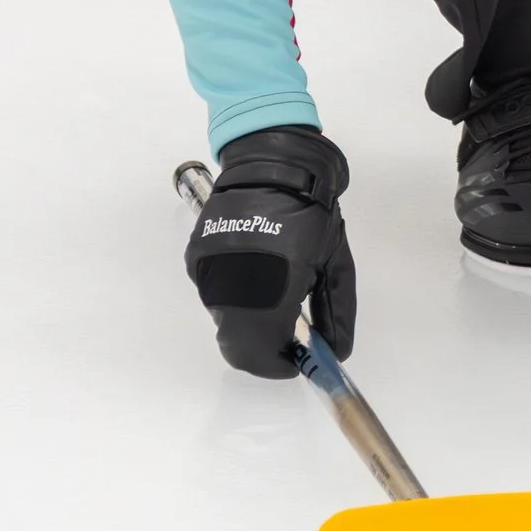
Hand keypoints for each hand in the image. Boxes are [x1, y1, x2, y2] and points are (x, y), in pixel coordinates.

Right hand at [185, 126, 357, 373]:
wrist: (272, 164)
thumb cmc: (312, 212)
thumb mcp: (335, 262)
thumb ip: (335, 311)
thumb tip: (334, 352)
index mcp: (273, 284)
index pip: (261, 350)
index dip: (277, 366)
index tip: (294, 363)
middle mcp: (232, 282)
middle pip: (236, 343)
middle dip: (262, 349)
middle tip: (284, 339)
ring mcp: (209, 270)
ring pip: (224, 318)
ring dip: (248, 320)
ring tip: (273, 291)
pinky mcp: (195, 257)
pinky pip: (214, 292)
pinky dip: (234, 295)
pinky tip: (254, 269)